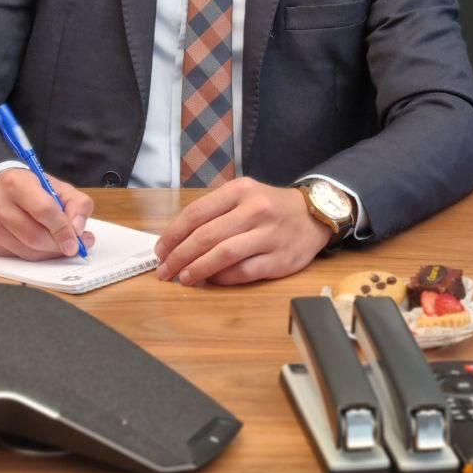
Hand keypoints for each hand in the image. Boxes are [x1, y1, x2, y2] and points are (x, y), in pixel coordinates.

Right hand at [0, 169, 93, 260]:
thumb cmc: (31, 187)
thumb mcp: (58, 186)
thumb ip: (77, 203)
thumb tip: (78, 230)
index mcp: (16, 182)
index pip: (43, 210)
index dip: (62, 229)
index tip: (77, 241)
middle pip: (35, 236)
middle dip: (58, 245)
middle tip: (75, 246)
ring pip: (27, 251)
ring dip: (50, 253)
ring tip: (63, 246)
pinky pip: (19, 257)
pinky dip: (37, 256)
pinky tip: (45, 247)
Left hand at [154, 177, 331, 286]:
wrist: (312, 215)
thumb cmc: (269, 207)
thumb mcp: (243, 195)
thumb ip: (214, 212)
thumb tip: (177, 241)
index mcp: (240, 190)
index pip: (197, 213)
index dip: (173, 234)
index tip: (160, 250)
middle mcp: (255, 209)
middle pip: (207, 236)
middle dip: (179, 256)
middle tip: (164, 271)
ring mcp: (268, 235)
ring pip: (224, 254)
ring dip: (198, 269)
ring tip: (182, 278)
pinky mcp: (279, 259)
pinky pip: (244, 272)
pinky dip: (223, 278)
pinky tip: (211, 281)